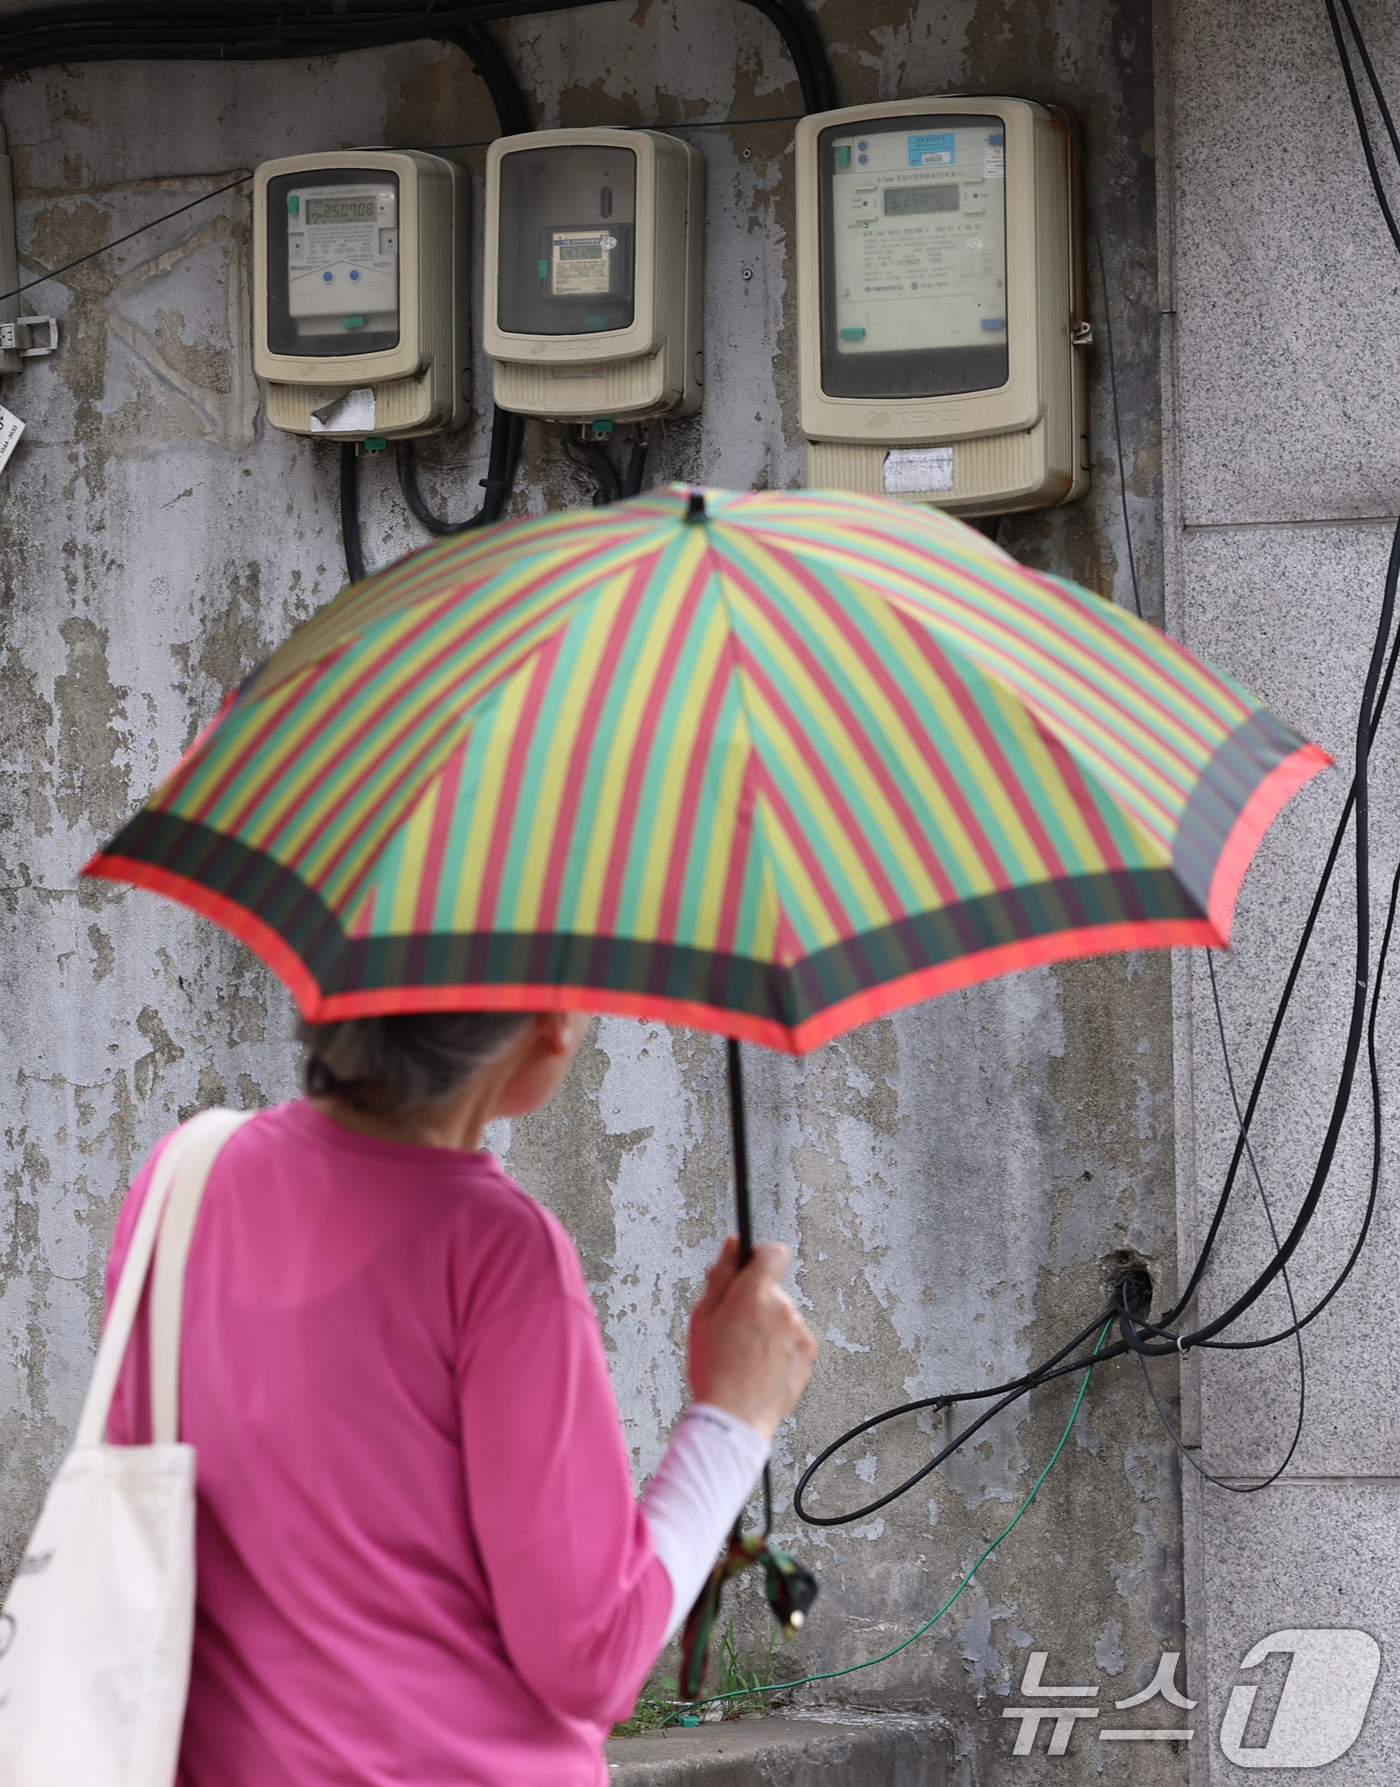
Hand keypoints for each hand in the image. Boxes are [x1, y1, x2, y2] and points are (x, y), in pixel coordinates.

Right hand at [688, 1236, 816, 1442]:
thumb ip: (722, 1274)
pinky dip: (782, 1348)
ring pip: (783, 1317)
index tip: (751, 1267)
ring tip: (746, 1354)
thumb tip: (732, 1244)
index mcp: (754, 1294)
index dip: (760, 1257)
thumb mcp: (702, 1317)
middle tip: (734, 1329)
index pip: (773, 1252)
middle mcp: (783, 1308)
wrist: (733, 1418)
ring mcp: (798, 1332)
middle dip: (756, 1302)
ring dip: (769, 1328)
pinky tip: (761, 1366)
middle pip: (773, 1290)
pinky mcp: (809, 1355)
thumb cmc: (713, 1371)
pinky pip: (795, 1340)